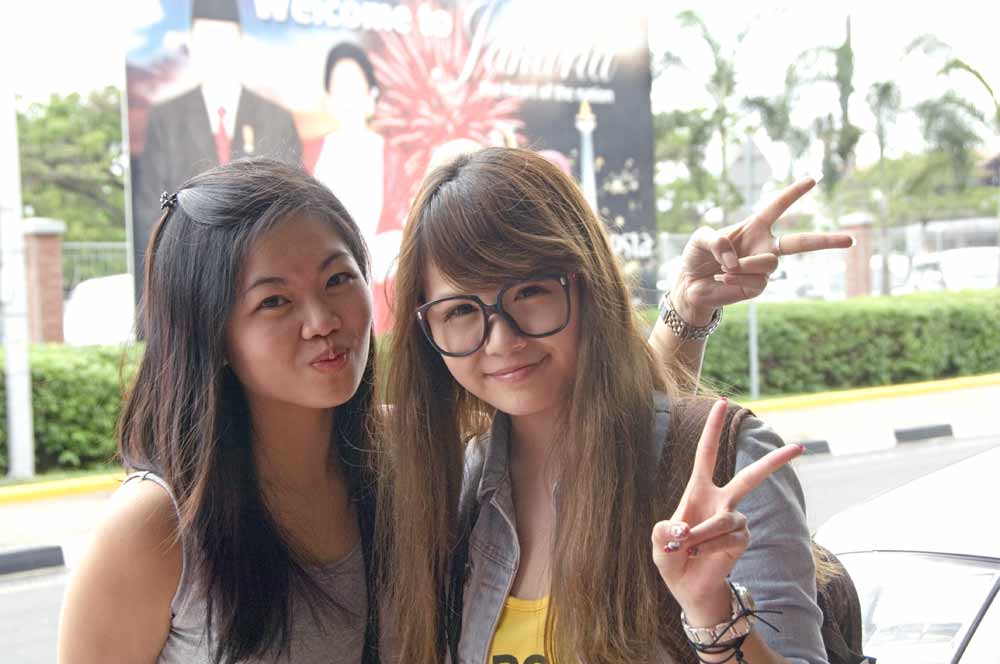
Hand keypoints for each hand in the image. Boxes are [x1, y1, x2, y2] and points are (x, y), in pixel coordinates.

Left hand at [650, 399, 802, 626]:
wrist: (688, 588)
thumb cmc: (673, 559)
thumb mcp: (658, 543)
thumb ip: (663, 532)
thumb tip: (683, 528)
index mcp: (698, 491)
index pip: (707, 453)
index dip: (713, 428)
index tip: (722, 402)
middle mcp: (721, 501)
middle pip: (750, 477)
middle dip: (774, 462)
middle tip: (800, 448)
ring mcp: (734, 520)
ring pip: (726, 518)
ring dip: (704, 533)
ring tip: (689, 547)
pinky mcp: (742, 540)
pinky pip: (730, 537)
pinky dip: (711, 546)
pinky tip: (702, 554)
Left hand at [671, 177, 853, 324]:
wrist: (690, 283)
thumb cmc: (697, 256)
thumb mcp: (700, 238)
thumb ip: (716, 240)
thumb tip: (735, 260)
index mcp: (754, 226)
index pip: (778, 206)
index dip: (794, 193)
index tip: (814, 179)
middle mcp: (764, 246)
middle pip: (801, 243)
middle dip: (827, 241)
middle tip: (851, 240)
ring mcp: (763, 268)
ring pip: (769, 263)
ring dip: (745, 264)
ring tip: (725, 268)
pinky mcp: (757, 287)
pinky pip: (755, 280)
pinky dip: (736, 277)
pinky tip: (724, 278)